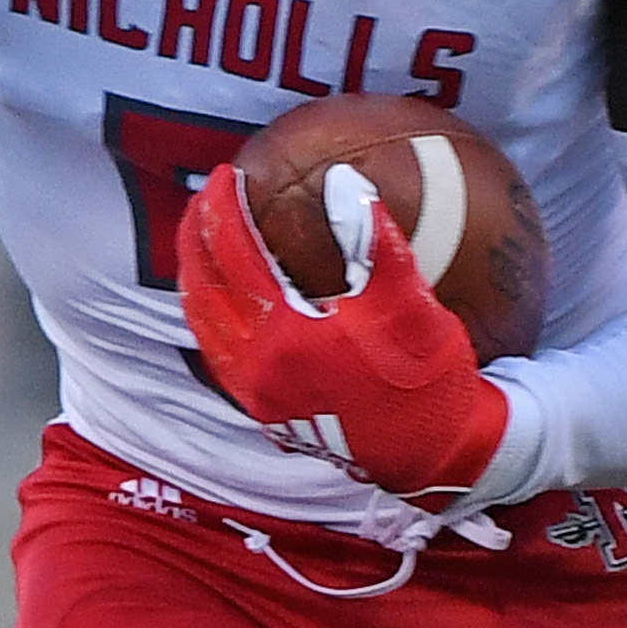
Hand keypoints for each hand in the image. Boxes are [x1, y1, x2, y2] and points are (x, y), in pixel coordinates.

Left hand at [177, 161, 511, 500]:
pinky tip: (223, 298)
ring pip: (202, 322)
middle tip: (205, 198)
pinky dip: (209, 314)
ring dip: (196, 274)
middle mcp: (258, 366)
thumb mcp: (413, 307)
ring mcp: (256, 392)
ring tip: (202, 240)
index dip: (225, 207)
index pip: (236, 253)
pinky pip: (217, 352)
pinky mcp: (264, 410)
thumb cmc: (428, 379)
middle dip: (196, 234)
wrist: (431, 453)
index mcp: (289, 334)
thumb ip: (375, 244)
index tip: (226, 174)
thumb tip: (343, 181)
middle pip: (203, 285)